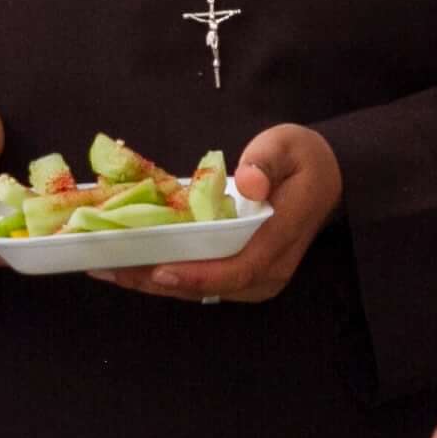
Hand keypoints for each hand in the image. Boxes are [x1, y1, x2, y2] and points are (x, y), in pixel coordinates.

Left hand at [110, 126, 340, 302]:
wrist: (328, 178)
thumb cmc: (303, 160)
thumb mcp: (287, 146)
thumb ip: (266, 162)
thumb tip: (247, 183)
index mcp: (281, 237)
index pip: (239, 268)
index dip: (196, 275)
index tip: (158, 270)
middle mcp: (270, 269)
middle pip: (211, 287)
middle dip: (157, 281)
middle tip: (109, 268)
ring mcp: (258, 277)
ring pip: (202, 290)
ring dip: (154, 282)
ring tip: (109, 268)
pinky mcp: (244, 275)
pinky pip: (202, 282)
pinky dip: (166, 276)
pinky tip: (132, 265)